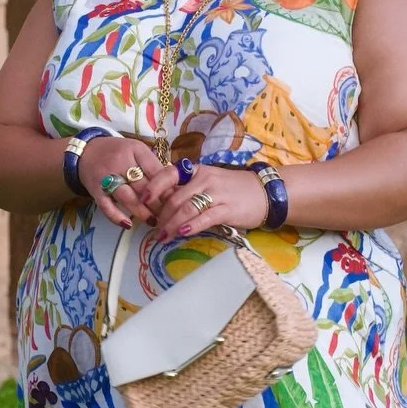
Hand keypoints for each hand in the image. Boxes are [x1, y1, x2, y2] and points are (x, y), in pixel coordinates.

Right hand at [78, 136, 176, 227]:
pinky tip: (128, 225)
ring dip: (142, 212)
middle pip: (143, 186)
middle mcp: (120, 162)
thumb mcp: (136, 151)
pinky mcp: (95, 191)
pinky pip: (106, 206)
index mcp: (135, 150)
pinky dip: (116, 217)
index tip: (177, 201)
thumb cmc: (117, 153)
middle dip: (158, 203)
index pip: (155, 171)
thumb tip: (175, 185)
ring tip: (154, 222)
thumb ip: (153, 165)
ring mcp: (106, 177)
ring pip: (127, 197)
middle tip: (168, 216)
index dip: (167, 188)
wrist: (84, 152)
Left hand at [151, 163, 267, 240]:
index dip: (153, 186)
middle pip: (174, 197)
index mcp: (197, 171)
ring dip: (171, 225)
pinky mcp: (227, 209)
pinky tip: (181, 233)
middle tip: (154, 229)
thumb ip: (188, 190)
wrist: (265, 193)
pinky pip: (204, 218)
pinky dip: (190, 226)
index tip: (141, 199)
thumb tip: (162, 203)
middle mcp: (204, 179)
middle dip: (160, 215)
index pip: (169, 173)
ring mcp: (216, 193)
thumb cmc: (234, 190)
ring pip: (185, 209)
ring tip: (162, 237)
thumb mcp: (209, 183)